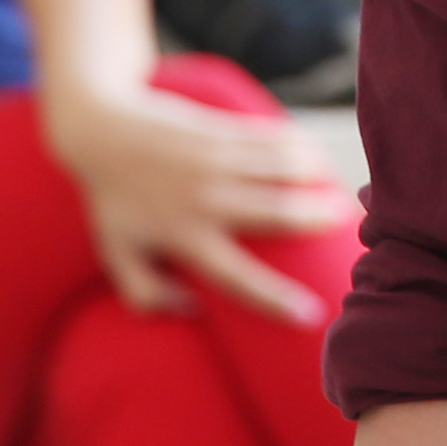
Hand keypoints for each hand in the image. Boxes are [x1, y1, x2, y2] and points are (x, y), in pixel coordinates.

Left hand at [48, 77, 356, 321]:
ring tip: (339, 191)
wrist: (101, 131)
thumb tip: (192, 311)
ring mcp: (212, 161)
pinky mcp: (217, 129)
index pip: (236, 279)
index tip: (310, 316)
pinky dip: (296, 145)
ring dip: (314, 179)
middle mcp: (203, 201)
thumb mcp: (117, 257)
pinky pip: (267, 138)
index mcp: (183, 239)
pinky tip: (315, 153)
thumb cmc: (113, 201)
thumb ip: (145, 296)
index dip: (275, 301)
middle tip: (345, 225)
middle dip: (314, 219)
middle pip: (274, 213)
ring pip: (278, 169)